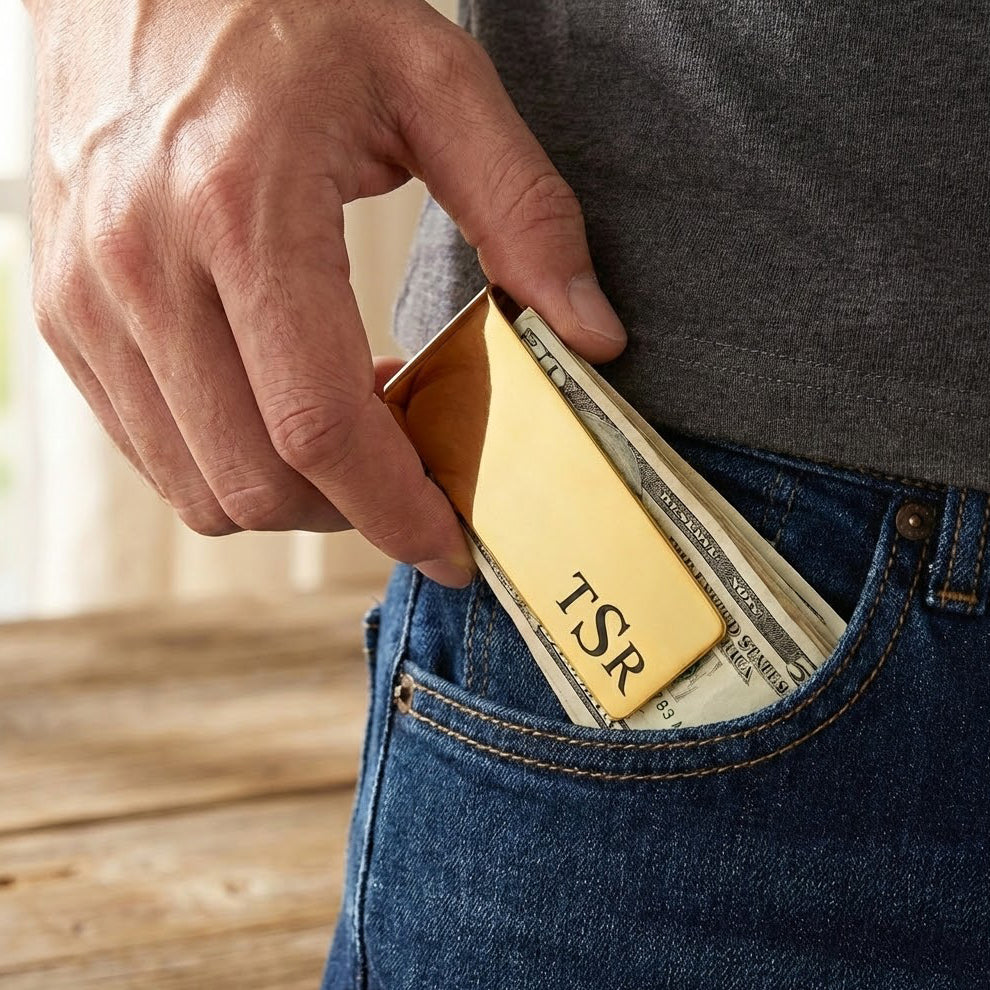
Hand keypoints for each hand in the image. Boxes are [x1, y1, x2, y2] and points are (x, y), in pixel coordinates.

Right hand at [26, 0, 627, 586]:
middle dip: (351, 512)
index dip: (397, 510)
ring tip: (350, 425)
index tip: (450, 546)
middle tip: (412, 472)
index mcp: (241, 209)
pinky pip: (151, 448)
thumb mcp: (433, 82)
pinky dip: (230, 458)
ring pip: (196, 485)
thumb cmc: (287, 6)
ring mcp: (86, 298)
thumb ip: (526, 212)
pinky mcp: (65, 314)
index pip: (321, 425)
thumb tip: (591, 337)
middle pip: (254, 480)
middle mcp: (139, 267)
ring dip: (291, 490)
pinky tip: (280, 399)